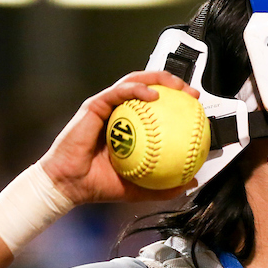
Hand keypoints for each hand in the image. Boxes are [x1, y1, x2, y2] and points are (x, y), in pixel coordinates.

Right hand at [39, 71, 199, 204]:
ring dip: (157, 79)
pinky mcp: (94, 105)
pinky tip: (153, 94)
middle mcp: (119, 113)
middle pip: (148, 88)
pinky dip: (136, 89)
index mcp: (129, 128)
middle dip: (172, 84)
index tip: (196, 108)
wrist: (70, 185)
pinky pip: (118, 92)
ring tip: (176, 86)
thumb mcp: (140, 188)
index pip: (156, 109)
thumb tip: (192, 181)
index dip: (177, 103)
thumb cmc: (99, 184)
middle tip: (191, 93)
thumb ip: (165, 186)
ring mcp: (106, 107)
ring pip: (134, 82)